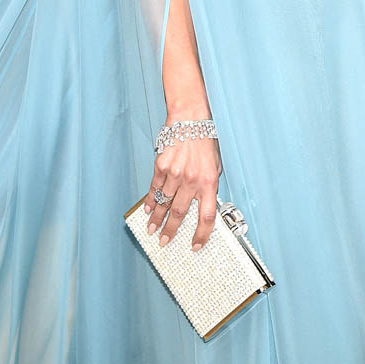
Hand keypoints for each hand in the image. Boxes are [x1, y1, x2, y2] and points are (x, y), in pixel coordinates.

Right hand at [143, 122, 221, 250]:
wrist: (190, 119)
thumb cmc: (205, 140)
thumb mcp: (216, 163)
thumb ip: (210, 184)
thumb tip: (203, 204)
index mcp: (209, 181)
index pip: (207, 216)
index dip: (202, 234)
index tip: (195, 245)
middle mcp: (192, 180)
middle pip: (179, 213)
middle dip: (171, 231)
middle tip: (164, 241)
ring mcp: (175, 174)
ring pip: (164, 204)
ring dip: (157, 219)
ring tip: (152, 230)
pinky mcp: (161, 166)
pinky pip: (155, 189)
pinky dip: (151, 201)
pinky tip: (148, 210)